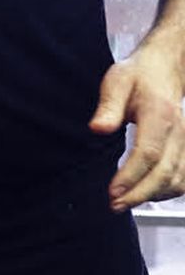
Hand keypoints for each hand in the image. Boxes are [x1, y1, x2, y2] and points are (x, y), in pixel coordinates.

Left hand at [91, 40, 184, 210]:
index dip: (131, 176)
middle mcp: (180, 131)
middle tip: (114, 205)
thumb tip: (97, 129)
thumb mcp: (117, 82)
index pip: (148, 153)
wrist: (165, 69)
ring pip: (179, 179)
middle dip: (140, 194)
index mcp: (159, 115)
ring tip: (126, 202)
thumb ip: (108, 107)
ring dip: (154, 196)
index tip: (112, 191)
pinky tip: (147, 194)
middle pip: (165, 172)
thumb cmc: (138, 76)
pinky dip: (168, 191)